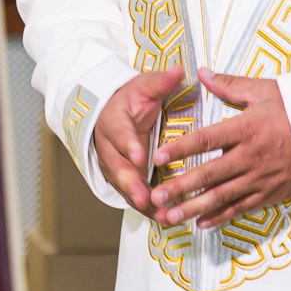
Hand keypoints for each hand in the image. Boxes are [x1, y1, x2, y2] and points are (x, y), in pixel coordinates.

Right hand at [92, 64, 183, 212]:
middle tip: (145, 196)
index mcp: (113, 121)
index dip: (129, 145)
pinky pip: (134, 196)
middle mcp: (110, 148)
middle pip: (117, 167)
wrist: (113, 112)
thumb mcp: (144, 85)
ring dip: (141, 202)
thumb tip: (180, 70)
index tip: (140, 156)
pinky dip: (148, 209)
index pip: (119, 133)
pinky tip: (165, 220)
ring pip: (125, 187)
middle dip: (131, 183)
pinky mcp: (124, 180)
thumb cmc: (132, 99)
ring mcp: (115, 166)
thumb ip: (161, 81)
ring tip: (162, 215)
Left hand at [149, 67, 290, 229]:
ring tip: (170, 215)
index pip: (207, 139)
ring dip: (194, 207)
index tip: (159, 155)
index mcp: (247, 128)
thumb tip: (202, 73)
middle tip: (156, 195)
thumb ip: (230, 84)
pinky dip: (220, 217)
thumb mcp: (265, 91)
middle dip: (181, 186)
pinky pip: (241, 208)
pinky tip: (201, 223)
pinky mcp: (269, 193)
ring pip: (222, 196)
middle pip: (210, 173)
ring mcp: (260, 178)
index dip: (182, 148)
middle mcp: (251, 156)